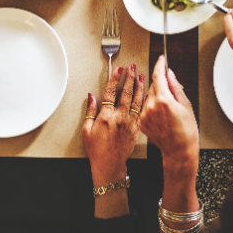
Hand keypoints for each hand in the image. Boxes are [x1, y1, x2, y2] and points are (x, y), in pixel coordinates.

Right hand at [83, 64, 145, 184]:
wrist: (110, 164)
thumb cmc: (97, 149)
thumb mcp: (86, 130)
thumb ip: (90, 111)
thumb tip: (91, 97)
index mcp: (106, 116)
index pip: (111, 92)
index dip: (115, 79)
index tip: (118, 70)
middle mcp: (119, 118)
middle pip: (126, 93)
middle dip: (129, 78)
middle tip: (131, 68)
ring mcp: (129, 123)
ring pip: (136, 100)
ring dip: (139, 87)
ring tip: (140, 76)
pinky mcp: (136, 128)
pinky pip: (141, 111)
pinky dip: (144, 101)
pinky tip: (146, 94)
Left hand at [139, 56, 197, 176]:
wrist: (179, 151)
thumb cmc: (186, 132)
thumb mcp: (186, 105)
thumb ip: (176, 87)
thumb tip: (169, 74)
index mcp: (164, 100)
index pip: (158, 75)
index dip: (159, 65)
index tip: (161, 59)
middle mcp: (151, 106)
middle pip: (153, 85)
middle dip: (161, 85)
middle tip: (172, 95)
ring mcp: (144, 115)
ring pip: (148, 97)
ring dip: (156, 97)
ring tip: (167, 110)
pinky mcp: (141, 122)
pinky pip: (145, 108)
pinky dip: (151, 108)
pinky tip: (161, 117)